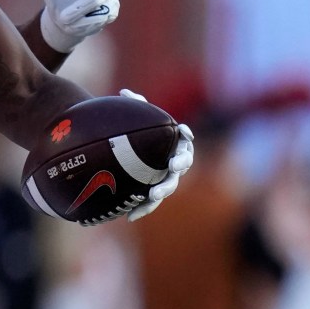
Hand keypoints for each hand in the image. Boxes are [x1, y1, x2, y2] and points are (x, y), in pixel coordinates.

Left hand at [119, 90, 193, 221]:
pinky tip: (129, 216)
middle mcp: (176, 161)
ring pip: (168, 186)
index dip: (184, 144)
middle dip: (177, 169)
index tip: (180, 143)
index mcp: (176, 142)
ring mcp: (166, 177)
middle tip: (170, 170)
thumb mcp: (138, 115)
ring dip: (161, 192)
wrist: (132, 148)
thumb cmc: (140, 129)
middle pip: (181, 167)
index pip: (185, 143)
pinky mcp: (154, 190)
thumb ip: (135, 104)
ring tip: (152, 197)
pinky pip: (150, 201)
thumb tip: (124, 92)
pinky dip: (142, 208)